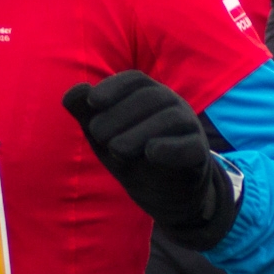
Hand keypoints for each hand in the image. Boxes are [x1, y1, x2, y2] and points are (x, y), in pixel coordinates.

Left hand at [63, 70, 237, 249]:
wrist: (161, 193)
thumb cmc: (128, 154)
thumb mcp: (102, 135)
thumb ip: (85, 113)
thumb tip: (74, 92)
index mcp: (148, 94)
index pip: (135, 79)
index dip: (113, 87)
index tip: (92, 102)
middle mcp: (172, 105)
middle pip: (151, 97)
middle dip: (119, 114)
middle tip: (97, 135)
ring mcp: (189, 128)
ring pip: (171, 119)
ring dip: (139, 132)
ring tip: (115, 150)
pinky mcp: (199, 155)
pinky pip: (190, 146)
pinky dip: (169, 148)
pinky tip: (150, 153)